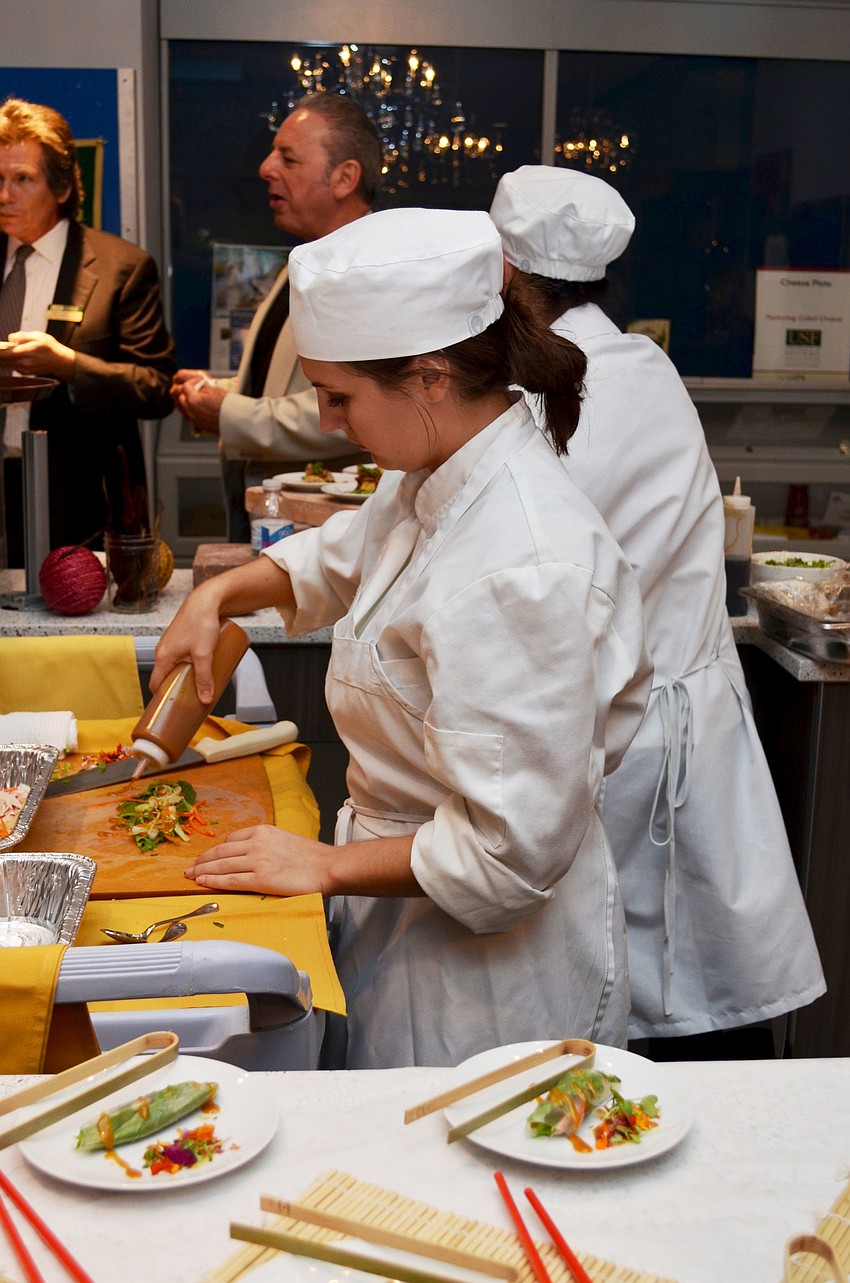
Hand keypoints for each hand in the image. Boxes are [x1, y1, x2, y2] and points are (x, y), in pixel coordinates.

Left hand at [1, 331, 74, 380]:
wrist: (60, 361)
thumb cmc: (50, 347)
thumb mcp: (38, 335)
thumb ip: (22, 336)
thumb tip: (10, 338)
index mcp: (29, 351)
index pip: (7, 353)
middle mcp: (26, 363)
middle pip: (4, 360)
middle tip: (0, 347)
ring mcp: (25, 369)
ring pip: (6, 364)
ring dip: (2, 358)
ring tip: (4, 350)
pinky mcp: (25, 372)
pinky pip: (11, 366)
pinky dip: (8, 361)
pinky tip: (11, 356)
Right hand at [149, 581, 226, 701]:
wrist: (206, 600)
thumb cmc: (201, 623)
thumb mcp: (204, 654)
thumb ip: (204, 677)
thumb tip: (205, 699)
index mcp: (163, 656)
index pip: (155, 684)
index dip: (162, 698)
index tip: (172, 708)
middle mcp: (163, 650)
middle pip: (165, 676)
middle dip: (176, 688)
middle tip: (190, 699)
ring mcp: (170, 644)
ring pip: (173, 666)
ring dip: (183, 676)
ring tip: (198, 685)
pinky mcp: (179, 639)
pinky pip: (179, 658)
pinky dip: (186, 665)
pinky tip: (200, 667)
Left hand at [171, 370, 225, 434]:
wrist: (234, 419)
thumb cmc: (227, 405)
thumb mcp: (214, 390)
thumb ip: (201, 387)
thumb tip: (196, 386)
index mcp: (193, 400)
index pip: (185, 386)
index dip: (192, 381)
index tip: (199, 380)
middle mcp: (190, 410)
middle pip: (180, 397)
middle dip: (185, 390)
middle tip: (193, 387)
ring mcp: (193, 418)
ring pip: (181, 406)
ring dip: (184, 399)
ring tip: (191, 395)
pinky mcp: (197, 424)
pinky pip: (186, 414)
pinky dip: (187, 408)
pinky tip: (194, 405)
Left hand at [185, 825, 334, 895]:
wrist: (327, 867)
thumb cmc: (312, 857)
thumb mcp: (284, 840)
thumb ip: (266, 845)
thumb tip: (252, 855)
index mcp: (263, 831)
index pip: (231, 839)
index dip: (215, 850)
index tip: (207, 856)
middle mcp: (256, 843)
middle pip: (221, 852)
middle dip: (202, 860)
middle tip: (189, 867)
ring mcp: (257, 861)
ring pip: (221, 865)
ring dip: (202, 870)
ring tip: (190, 875)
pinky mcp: (260, 879)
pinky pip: (229, 880)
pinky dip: (212, 881)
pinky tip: (202, 882)